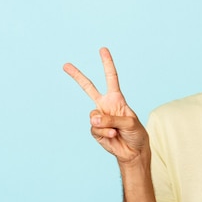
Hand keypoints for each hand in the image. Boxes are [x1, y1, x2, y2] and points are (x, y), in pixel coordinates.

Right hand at [63, 47, 148, 163]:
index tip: (103, 50)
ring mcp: (99, 118)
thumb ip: (112, 119)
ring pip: (93, 116)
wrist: (133, 151)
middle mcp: (105, 106)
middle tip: (65, 65)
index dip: (107, 64)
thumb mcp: (130, 123)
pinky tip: (113, 136)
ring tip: (116, 131)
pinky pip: (95, 129)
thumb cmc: (136, 134)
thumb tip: (93, 119)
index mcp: (116, 99)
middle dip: (77, 76)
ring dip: (106, 124)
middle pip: (88, 88)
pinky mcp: (95, 130)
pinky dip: (105, 133)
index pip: (111, 78)